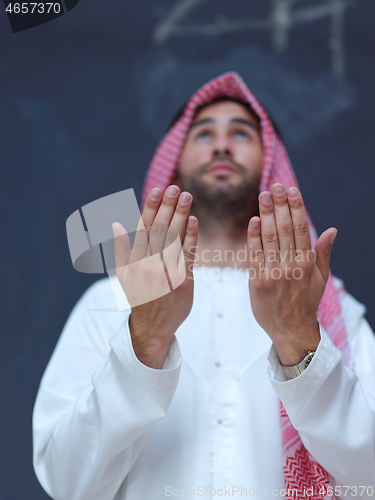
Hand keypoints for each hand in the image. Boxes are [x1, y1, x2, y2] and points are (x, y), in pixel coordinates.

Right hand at [112, 185, 197, 368]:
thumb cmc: (139, 297)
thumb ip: (121, 248)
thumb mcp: (123, 275)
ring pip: (174, 238)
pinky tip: (194, 221)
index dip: (151, 207)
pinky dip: (190, 237)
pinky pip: (187, 255)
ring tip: (187, 197)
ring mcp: (166, 272)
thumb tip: (116, 224)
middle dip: (168, 206)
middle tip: (176, 188)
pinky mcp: (182, 281)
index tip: (157, 189)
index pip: (143, 227)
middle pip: (160, 229)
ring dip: (181, 215)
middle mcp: (149, 264)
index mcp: (134, 260)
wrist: (152, 327)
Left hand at [247, 183, 336, 365]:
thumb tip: (332, 229)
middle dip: (280, 205)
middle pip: (285, 229)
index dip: (296, 208)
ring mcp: (273, 273)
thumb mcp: (321, 279)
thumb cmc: (305, 301)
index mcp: (307, 263)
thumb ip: (323, 253)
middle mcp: (291, 266)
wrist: (290, 329)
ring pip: (269, 238)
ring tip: (264, 195)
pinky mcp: (258, 281)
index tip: (292, 190)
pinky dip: (254, 236)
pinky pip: (254, 254)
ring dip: (266, 214)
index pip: (301, 229)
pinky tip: (254, 220)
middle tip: (275, 186)